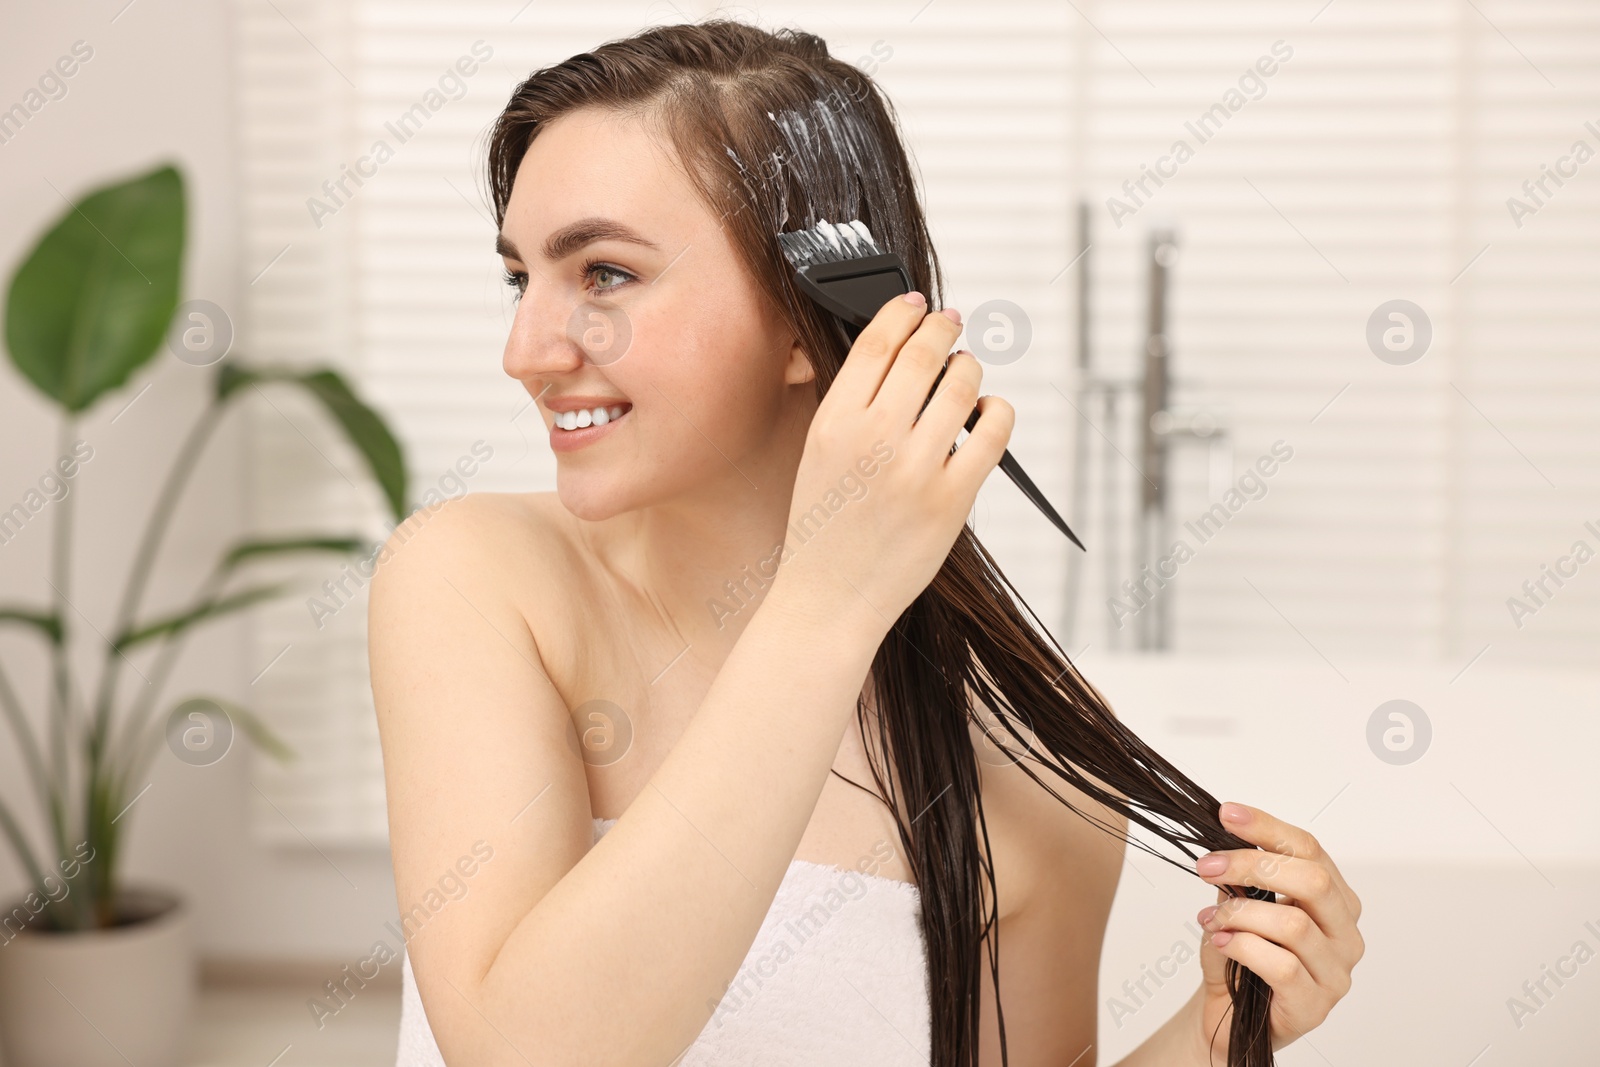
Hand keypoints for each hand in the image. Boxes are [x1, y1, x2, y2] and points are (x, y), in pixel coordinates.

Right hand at [771, 292, 1012, 624]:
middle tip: (952, 323)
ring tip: (966, 371)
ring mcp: (915, 470)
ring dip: (970, 367)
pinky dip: (997, 410)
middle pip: (922, 353)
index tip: (916, 304)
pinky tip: (988, 412)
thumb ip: (852, 407)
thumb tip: (899, 355)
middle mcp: (874, 440)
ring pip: (962, 385)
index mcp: (834, 424)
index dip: (902, 313)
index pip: (876, 343)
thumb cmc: (825, 529)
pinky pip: (992, 433)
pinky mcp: (952, 499)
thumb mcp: (817, 456)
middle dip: (943, 327)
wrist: (829, 598)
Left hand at [1190, 802, 1363, 1059]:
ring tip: (1211, 918)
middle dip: (1251, 865)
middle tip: (1208, 867)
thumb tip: (1224, 846)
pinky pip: (1281, 965)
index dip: (1267, 828)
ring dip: (1240, 913)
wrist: (1228, 1020)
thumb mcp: (1240, 907)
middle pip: (1311, 881)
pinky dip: (1242, 946)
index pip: (1310, 850)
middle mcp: (1345, 934)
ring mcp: (1335, 972)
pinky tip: (1221, 943)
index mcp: (1335, 900)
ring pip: (1293, 924)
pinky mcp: (1314, 1006)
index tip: (1226, 815)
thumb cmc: (1241, 957)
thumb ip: (1243, 879)